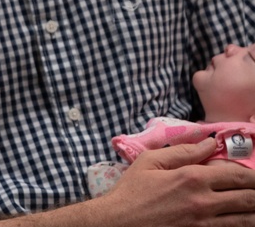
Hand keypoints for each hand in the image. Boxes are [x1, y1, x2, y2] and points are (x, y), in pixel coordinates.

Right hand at [96, 138, 254, 225]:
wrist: (119, 223)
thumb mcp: (150, 162)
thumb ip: (182, 151)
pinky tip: (243, 219)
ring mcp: (204, 223)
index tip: (254, 174)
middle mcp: (204, 202)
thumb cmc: (131, 190)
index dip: (251, 174)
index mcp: (192, 178)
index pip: (236, 175)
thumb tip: (209, 143)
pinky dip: (242, 224)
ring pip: (245, 219)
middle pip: (248, 198)